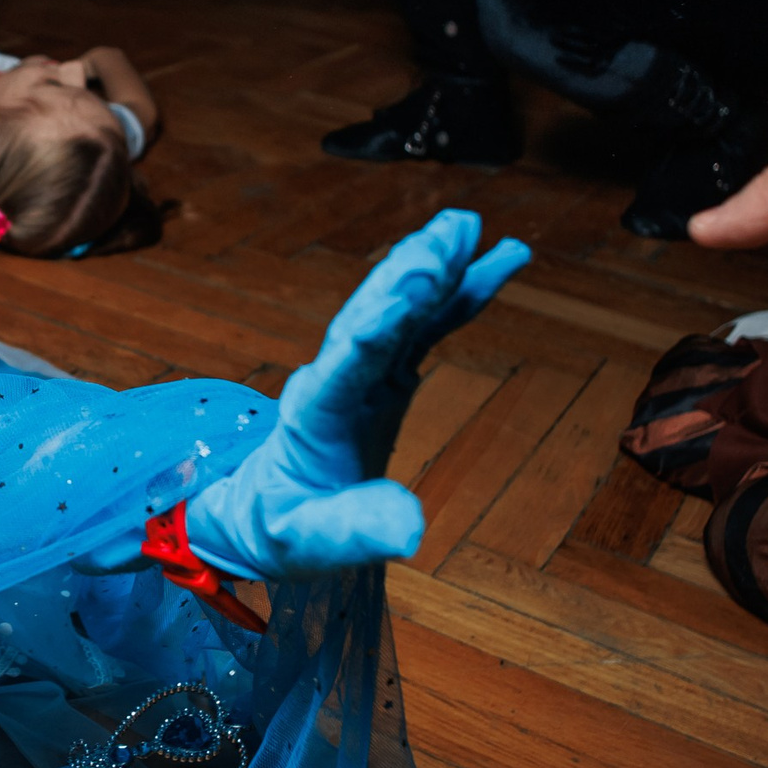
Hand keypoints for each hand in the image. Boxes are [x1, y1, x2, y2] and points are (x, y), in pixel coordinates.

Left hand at [186, 209, 529, 577]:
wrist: (268, 513)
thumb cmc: (283, 529)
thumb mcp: (309, 541)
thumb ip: (357, 529)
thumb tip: (412, 530)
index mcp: (313, 415)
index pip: (345, 366)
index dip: (376, 330)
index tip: (408, 294)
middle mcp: (336, 378)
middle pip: (374, 317)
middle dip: (410, 274)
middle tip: (448, 233)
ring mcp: (364, 371)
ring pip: (401, 309)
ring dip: (433, 266)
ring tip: (470, 225)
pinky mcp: (389, 374)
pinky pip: (427, 325)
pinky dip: (459, 294)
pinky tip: (498, 259)